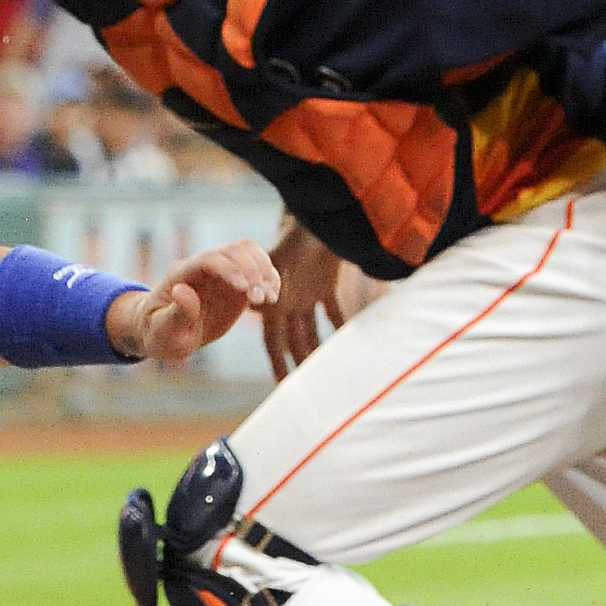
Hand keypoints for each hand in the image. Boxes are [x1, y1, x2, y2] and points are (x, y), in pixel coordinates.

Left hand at [111, 239, 277, 363]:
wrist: (166, 333)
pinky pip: (257, 269)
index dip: (230, 269)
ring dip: (264, 271)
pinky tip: (272, 297)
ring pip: (249, 253)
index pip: (209, 260)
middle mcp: (204, 267)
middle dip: (251, 269)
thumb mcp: (164, 331)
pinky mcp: (235, 282)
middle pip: (234, 249)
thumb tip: (183, 291)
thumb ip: (176, 313)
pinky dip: (269, 278)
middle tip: (258, 299)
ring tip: (268, 298)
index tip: (245, 289)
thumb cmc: (161, 334)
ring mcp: (221, 272)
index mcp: (183, 274)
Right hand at [260, 214, 345, 379]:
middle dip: (298, 365)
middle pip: (293, 341)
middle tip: (307, 392)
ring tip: (327, 373)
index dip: (278, 364)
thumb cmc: (299, 232)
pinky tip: (348, 340)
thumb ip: (269, 282)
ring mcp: (305, 293)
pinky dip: (339, 324)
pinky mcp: (323, 284)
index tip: (283, 388)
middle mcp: (288, 301)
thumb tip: (257, 307)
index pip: (274, 341)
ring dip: (317, 349)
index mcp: (276, 300)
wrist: (319, 212)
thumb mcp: (280, 258)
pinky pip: (332, 311)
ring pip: (311, 330)